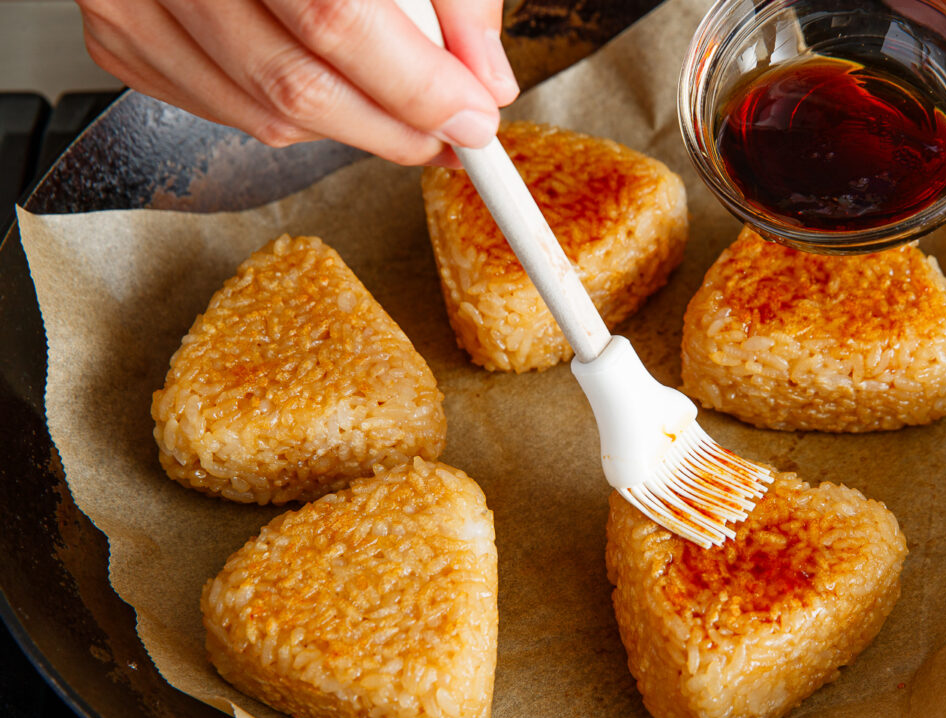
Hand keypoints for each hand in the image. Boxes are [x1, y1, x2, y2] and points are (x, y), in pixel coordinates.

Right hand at [76, 0, 519, 166]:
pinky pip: (217, 110)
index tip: (472, 118)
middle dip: (391, 129)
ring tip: (396, 112)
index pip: (336, 19)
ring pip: (258, 114)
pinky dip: (282, 114)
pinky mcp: (116, 34)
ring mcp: (130, 0)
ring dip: (345, 129)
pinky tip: (322, 86)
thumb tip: (485, 78)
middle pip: (295, 86)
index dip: (415, 86)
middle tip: (447, 133)